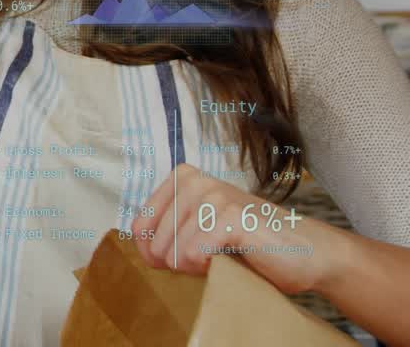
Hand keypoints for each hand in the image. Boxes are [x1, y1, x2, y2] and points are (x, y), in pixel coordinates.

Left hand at [130, 163, 344, 295]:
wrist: (307, 252)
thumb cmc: (251, 245)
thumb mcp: (199, 232)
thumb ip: (167, 234)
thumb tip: (142, 249)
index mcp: (182, 179)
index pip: (139, 227)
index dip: (156, 254)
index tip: (186, 256)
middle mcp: (194, 181)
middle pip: (155, 243)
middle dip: (179, 263)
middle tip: (214, 256)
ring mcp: (213, 196)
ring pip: (173, 252)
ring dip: (196, 267)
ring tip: (225, 256)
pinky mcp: (231, 217)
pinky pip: (194, 254)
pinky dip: (208, 267)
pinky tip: (229, 258)